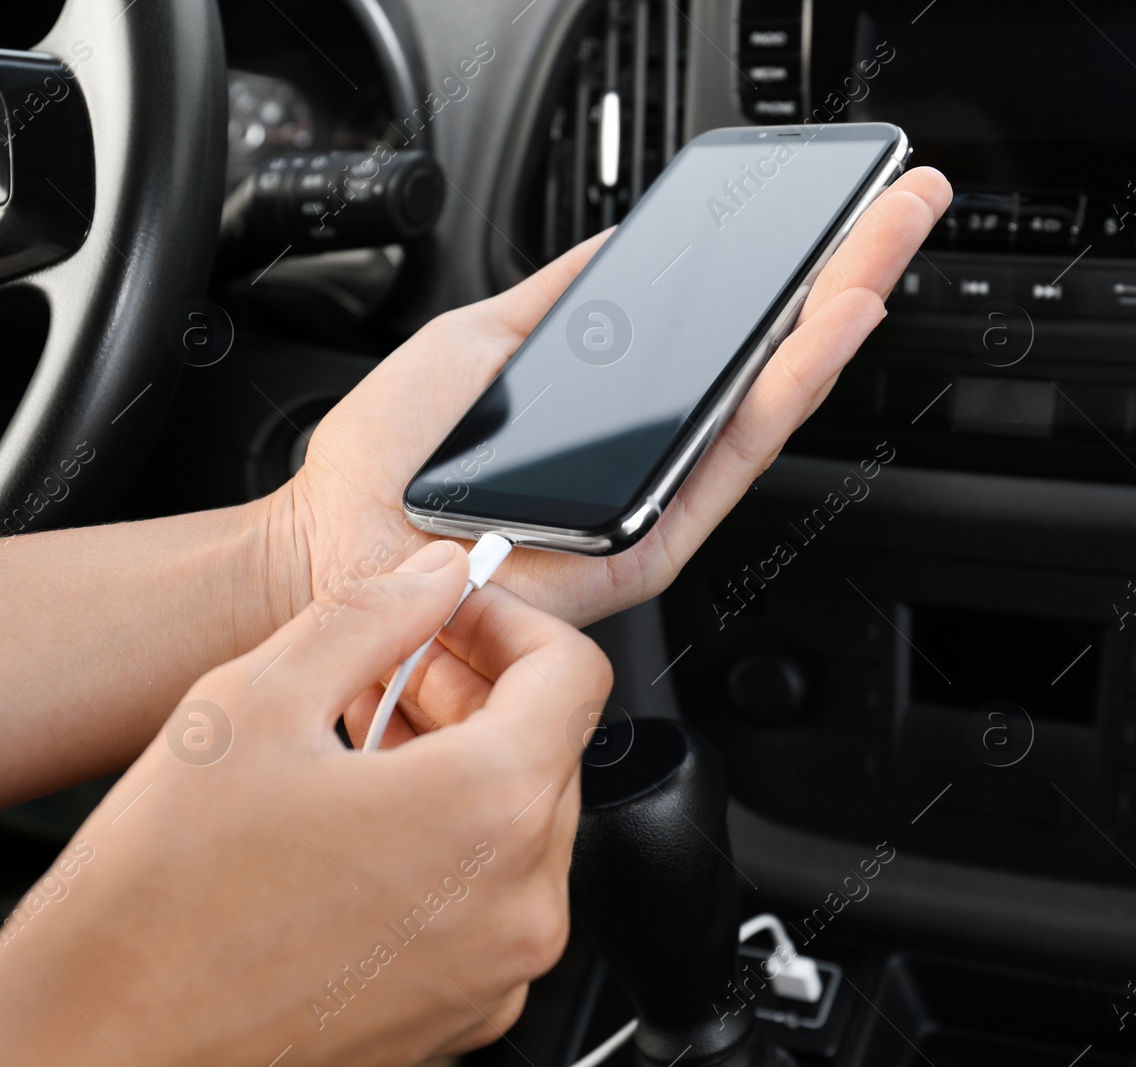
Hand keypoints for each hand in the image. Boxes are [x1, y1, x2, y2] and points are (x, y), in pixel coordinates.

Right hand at [0, 539, 610, 1064]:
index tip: (454, 614)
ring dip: (460, 764)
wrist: (100, 1048)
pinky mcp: (468, 1013)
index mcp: (488, 811)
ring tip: (361, 740)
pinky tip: (365, 823)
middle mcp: (520, 901)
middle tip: (390, 670)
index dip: (510, 623)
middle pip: (547, 749)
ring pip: (520, 824)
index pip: (573, 674)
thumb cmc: (159, 906)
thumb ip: (368, 617)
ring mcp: (499, 968)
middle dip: (473, 691)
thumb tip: (435, 576)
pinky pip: (492, 900)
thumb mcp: (252, 706)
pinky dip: (450, 845)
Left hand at [263, 167, 952, 632]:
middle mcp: (658, 455)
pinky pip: (737, 452)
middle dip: (844, 270)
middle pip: (772, 356)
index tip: (832, 206)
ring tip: (891, 234)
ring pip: (775, 396)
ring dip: (843, 310)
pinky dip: (796, 381)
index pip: (729, 333)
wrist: (344, 543)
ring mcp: (664, 497)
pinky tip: (838, 317)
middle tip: (901, 200)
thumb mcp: (486, 339)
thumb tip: (624, 245)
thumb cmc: (397, 458)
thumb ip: (566, 298)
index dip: (788, 270)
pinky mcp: (658, 539)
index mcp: (626, 408)